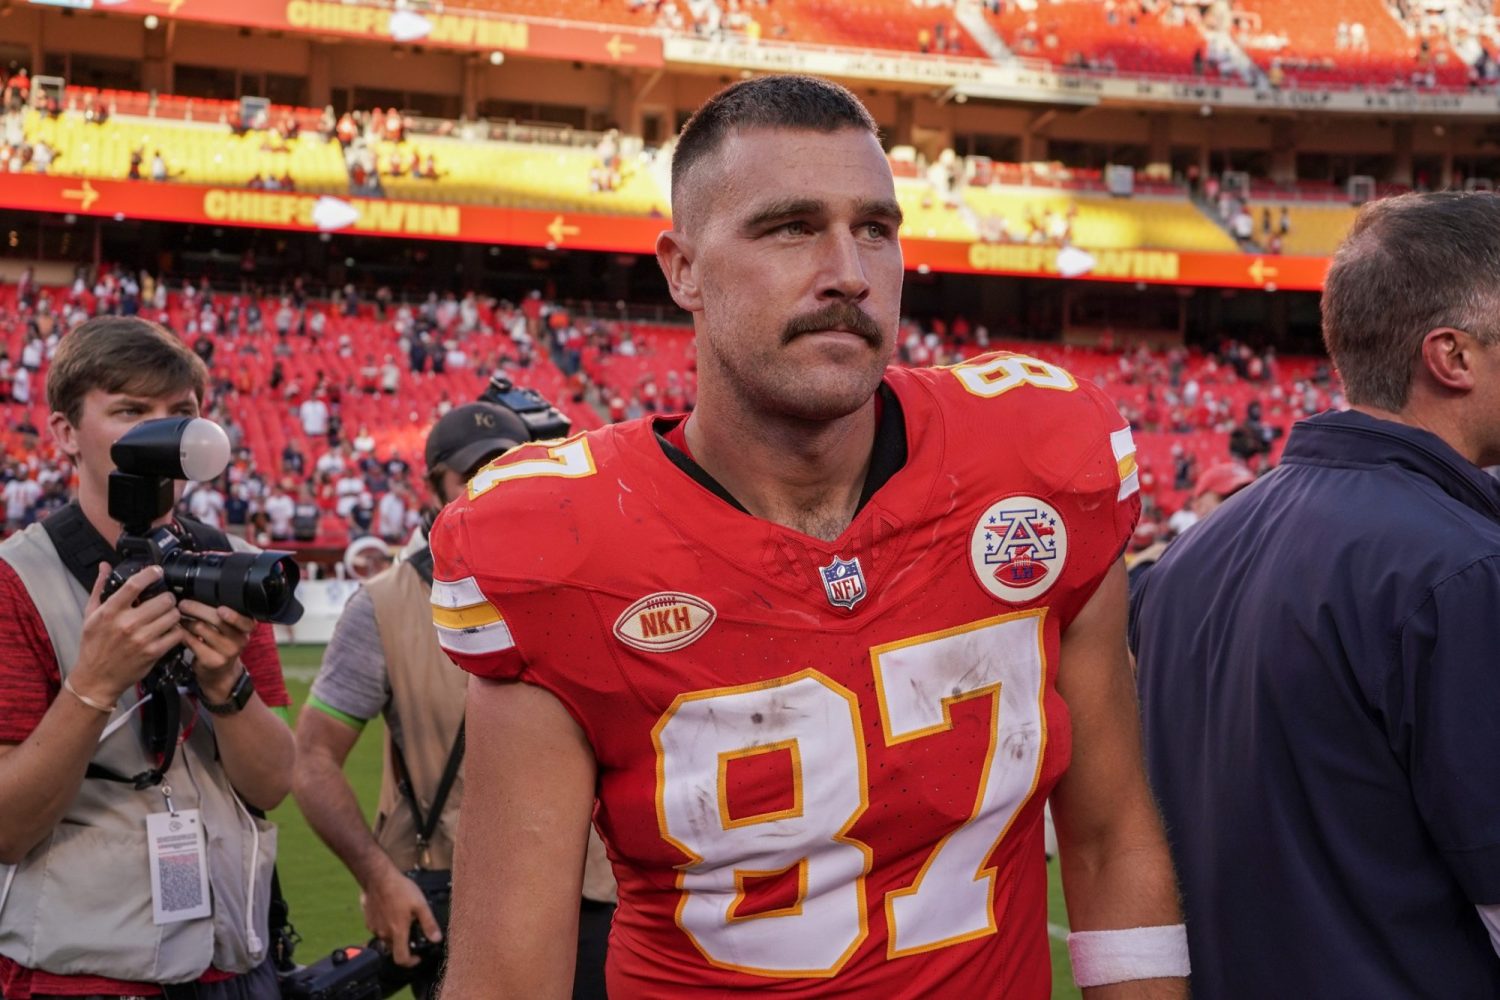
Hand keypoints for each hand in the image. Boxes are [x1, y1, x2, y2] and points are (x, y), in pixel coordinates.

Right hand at [71, 564, 182, 705]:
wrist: (96, 678)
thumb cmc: (93, 645)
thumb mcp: (90, 615)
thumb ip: (99, 588)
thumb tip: (105, 566)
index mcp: (110, 612)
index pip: (134, 584)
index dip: (151, 573)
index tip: (157, 571)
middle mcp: (127, 624)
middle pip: (163, 599)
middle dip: (168, 597)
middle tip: (165, 600)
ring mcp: (142, 639)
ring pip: (173, 615)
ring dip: (173, 613)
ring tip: (166, 615)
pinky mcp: (153, 652)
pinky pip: (176, 634)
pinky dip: (176, 630)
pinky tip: (169, 630)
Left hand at [178, 601, 255, 702]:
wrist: (221, 673)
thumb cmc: (223, 644)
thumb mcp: (230, 629)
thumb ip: (223, 615)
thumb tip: (199, 593)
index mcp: (247, 628)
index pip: (245, 620)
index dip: (234, 616)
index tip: (221, 610)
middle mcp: (240, 640)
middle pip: (217, 620)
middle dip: (197, 608)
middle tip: (183, 604)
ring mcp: (227, 652)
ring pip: (201, 628)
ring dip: (186, 620)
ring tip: (178, 617)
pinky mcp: (211, 660)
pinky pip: (192, 641)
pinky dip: (182, 633)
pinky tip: (178, 630)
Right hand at [362, 866, 442, 967]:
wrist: (377, 877)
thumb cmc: (400, 889)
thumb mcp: (420, 904)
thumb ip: (429, 924)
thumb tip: (436, 939)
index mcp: (397, 932)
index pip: (401, 959)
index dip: (411, 962)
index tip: (418, 956)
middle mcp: (384, 934)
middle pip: (395, 948)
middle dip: (405, 944)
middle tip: (413, 929)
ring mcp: (374, 928)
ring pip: (386, 938)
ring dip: (395, 933)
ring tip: (403, 917)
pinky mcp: (368, 920)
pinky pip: (379, 929)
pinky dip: (386, 925)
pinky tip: (392, 911)